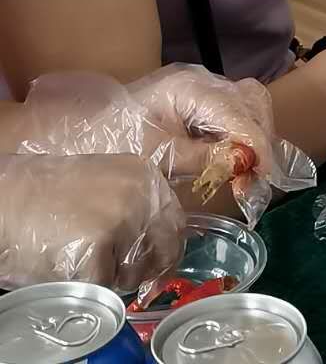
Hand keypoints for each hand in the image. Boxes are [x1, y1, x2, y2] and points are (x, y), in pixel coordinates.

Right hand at [0, 154, 184, 292]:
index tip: (160, 265)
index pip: (176, 223)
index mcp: (146, 177)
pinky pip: (104, 282)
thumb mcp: (107, 184)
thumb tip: (163, 244)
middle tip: (126, 274)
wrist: (6, 197)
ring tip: (84, 256)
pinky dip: (87, 282)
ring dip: (114, 277)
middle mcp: (142, 194)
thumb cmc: (49, 195)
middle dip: (148, 270)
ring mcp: (122, 218)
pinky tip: (69, 261)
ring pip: (134, 271)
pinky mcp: (97, 244)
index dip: (167, 250)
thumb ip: (138, 206)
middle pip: (165, 248)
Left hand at [124, 66, 278, 180]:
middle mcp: (203, 80)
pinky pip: (236, 110)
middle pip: (253, 101)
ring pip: (250, 103)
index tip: (262, 175)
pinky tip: (233, 156)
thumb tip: (245, 162)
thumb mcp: (160, 156)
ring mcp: (204, 85)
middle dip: (260, 139)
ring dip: (255, 136)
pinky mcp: (202, 96)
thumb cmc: (118, 141)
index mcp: (190, 89)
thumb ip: (205, 157)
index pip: (238, 113)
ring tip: (246, 170)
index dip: (257, 144)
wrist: (88, 128)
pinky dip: (242, 133)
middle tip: (254, 177)